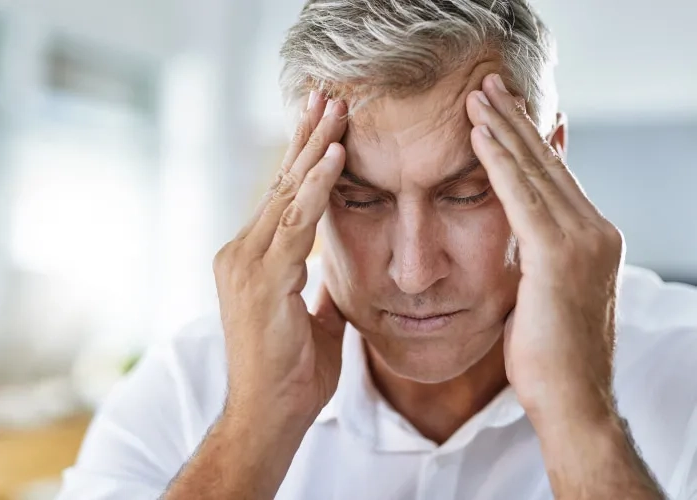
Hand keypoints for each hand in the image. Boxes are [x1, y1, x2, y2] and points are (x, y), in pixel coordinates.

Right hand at [213, 93, 348, 428]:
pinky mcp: (260, 278)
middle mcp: (240, 253)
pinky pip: (296, 223)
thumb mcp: (313, 320)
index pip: (281, 198)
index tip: (323, 125)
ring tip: (336, 108)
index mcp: (252, 261)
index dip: (303, 159)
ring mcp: (245, 263)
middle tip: (327, 96)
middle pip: (280, 184)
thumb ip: (318, 289)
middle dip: (307, 138)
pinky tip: (337, 155)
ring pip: (286, 193)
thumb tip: (334, 272)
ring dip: (315, 149)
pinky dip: (318, 186)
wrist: (268, 420)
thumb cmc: (291, 376)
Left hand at [466, 74, 623, 424]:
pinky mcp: (556, 256)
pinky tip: (478, 134)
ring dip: (503, 129)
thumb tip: (521, 237)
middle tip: (489, 85)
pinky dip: (497, 162)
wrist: (572, 401)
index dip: (528, 142)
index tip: (504, 112)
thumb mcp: (545, 294)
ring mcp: (581, 241)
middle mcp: (595, 231)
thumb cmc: (550, 357)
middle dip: (515, 121)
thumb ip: (538, 257)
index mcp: (592, 239)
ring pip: (534, 172)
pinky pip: (519, 197)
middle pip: (547, 164)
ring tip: (477, 95)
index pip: (555, 178)